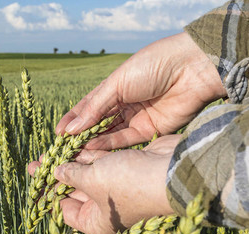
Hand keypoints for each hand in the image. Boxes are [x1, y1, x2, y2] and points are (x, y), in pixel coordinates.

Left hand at [50, 135, 180, 233]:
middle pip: (74, 191)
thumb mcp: (91, 180)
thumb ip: (70, 175)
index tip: (34, 178)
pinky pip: (102, 163)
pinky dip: (90, 154)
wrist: (169, 171)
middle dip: (57, 175)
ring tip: (52, 150)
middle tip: (38, 161)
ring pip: (88, 175)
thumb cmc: (128, 184)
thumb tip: (55, 172)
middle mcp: (107, 209)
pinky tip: (74, 144)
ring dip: (72, 162)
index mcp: (97, 222)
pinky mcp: (126, 170)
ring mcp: (117, 189)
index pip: (64, 210)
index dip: (47, 194)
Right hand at [56, 32, 225, 150]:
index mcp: (115, 88)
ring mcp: (137, 118)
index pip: (89, 106)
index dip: (74, 119)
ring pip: (110, 134)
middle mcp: (124, 104)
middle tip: (65, 148)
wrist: (190, 69)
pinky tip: (94, 150)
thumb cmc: (151, 66)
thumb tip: (71, 128)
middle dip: (82, 135)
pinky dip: (110, 145)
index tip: (58, 132)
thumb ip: (95, 107)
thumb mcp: (117, 84)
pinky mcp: (151, 131)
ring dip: (93, 143)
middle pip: (99, 123)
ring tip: (75, 152)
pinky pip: (126, 140)